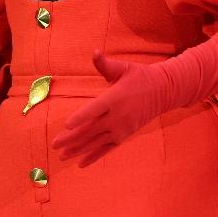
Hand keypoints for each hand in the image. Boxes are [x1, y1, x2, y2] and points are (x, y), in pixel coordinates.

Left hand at [52, 50, 169, 166]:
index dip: (80, 117)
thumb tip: (94, 52)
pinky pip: (106, 149)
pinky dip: (94, 157)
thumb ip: (105, 64)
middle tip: (54, 144)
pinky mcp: (125, 136)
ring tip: (62, 156)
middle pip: (91, 129)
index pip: (95, 110)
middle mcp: (118, 116)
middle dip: (71, 138)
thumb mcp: (123, 68)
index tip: (66, 125)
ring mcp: (122, 129)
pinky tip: (81, 164)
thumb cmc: (140, 77)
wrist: (163, 92)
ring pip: (96, 142)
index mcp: (115, 98)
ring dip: (78, 150)